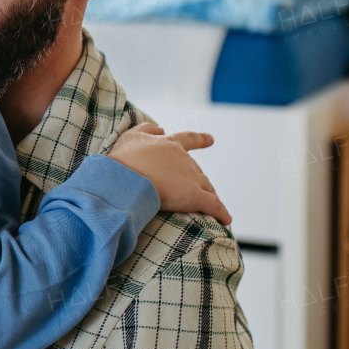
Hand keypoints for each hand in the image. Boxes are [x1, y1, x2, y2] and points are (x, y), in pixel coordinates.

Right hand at [107, 123, 231, 225]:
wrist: (125, 181)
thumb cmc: (124, 160)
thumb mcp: (130, 137)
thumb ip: (146, 129)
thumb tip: (161, 128)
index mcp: (171, 144)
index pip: (189, 139)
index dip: (200, 140)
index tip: (210, 140)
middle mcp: (185, 160)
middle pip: (197, 170)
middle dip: (195, 179)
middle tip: (189, 190)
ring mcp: (192, 178)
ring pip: (207, 187)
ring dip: (208, 195)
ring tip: (209, 206)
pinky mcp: (196, 197)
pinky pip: (214, 206)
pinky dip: (221, 213)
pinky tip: (225, 219)